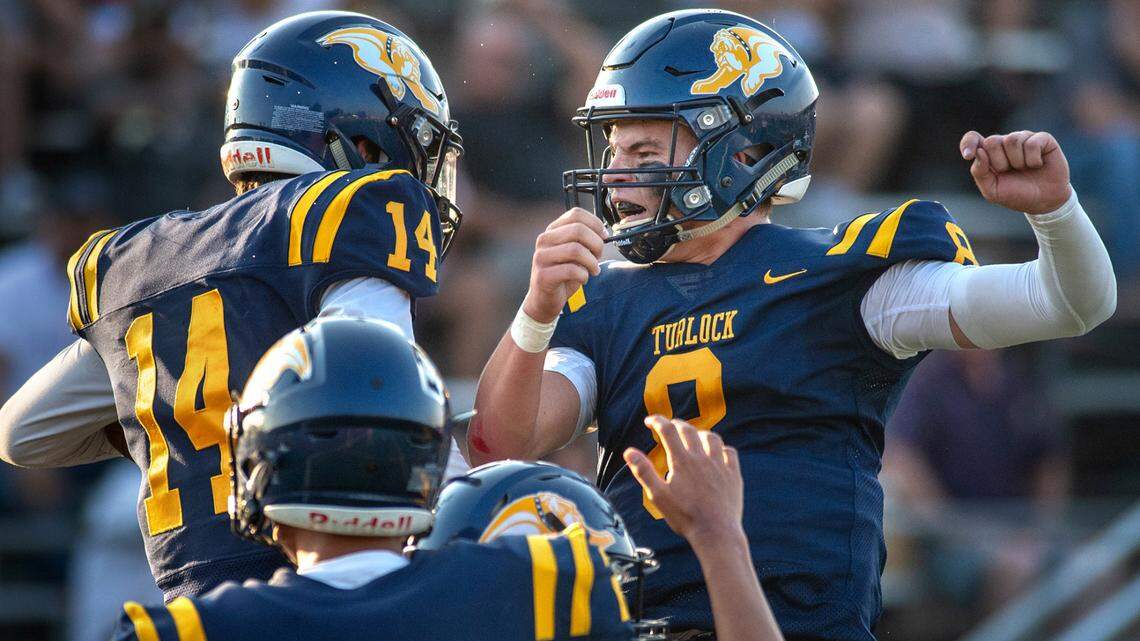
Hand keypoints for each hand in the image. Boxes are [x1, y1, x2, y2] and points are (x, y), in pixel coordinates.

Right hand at [522, 208, 604, 322]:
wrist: (544, 299)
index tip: (604, 236)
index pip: (576, 214)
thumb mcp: (575, 253)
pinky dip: (583, 275)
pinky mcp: (543, 276)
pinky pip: (571, 270)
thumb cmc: (563, 274)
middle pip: (578, 230)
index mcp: (552, 230)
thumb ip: (585, 240)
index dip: (595, 223)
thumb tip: (604, 234)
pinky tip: (583, 279)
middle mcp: (544, 240)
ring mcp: (541, 257)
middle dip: (596, 244)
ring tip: (593, 270)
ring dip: (591, 262)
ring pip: (576, 249)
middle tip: (599, 256)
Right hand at [623, 416, 743, 544]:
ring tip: (695, 436)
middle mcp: (701, 458)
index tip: (650, 420)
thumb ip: (644, 471)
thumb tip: (629, 452)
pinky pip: (730, 453)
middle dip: (677, 424)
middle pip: (689, 430)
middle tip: (670, 426)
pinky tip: (718, 453)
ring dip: (701, 433)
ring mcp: (720, 465)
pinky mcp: (733, 475)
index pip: (668, 431)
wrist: (716, 532)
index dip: (657, 421)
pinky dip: (722, 448)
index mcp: (681, 461)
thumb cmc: (685, 516)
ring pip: (712, 438)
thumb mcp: (658, 496)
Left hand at [960, 130, 1071, 214]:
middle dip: (999, 162)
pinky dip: (1033, 159)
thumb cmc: (1016, 194)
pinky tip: (1037, 165)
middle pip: (992, 141)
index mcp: (988, 154)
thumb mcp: (992, 190)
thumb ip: (980, 172)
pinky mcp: (1042, 139)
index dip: (968, 143)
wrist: (1044, 201)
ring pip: (1012, 140)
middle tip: (1010, 172)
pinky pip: (1032, 143)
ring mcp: (1024, 138)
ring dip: (1018, 161)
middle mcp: (1004, 143)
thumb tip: (979, 152)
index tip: (968, 156)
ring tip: (1024, 169)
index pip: (972, 138)